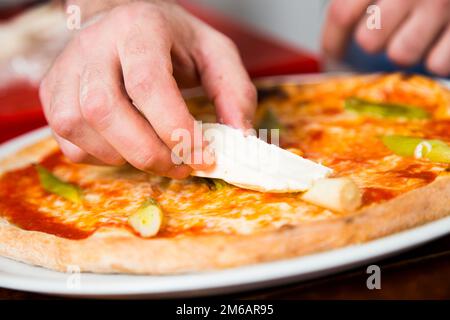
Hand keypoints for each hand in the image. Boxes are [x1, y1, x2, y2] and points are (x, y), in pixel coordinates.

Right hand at [40, 0, 255, 177]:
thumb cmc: (174, 41)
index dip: (175, 128)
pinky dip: (102, 157)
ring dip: (124, 157)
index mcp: (139, 28)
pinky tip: (128, 147)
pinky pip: (68, 142)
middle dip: (148, 152)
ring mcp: (66, 69)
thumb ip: (235, 93)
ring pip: (79, 127)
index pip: (148, 84)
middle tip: (181, 167)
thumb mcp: (216, 55)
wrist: (127, 23)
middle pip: (105, 109)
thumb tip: (240, 139)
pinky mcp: (52, 93)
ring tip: (158, 156)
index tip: (204, 157)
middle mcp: (93, 45)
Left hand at [322, 0, 449, 75]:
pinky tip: (441, 39)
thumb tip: (335, 30)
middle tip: (387, 28)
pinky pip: (438, 64)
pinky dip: (437, 58)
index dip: (333, 40)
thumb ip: (356, 0)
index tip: (333, 51)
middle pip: (368, 40)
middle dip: (373, 40)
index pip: (341, 14)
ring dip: (405, 49)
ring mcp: (443, 4)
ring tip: (416, 31)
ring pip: (401, 54)